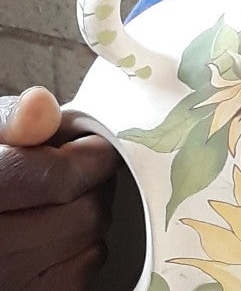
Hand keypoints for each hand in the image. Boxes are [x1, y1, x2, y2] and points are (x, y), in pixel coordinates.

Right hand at [0, 86, 119, 290]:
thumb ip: (13, 121)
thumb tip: (40, 105)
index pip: (60, 178)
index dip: (91, 155)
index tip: (95, 145)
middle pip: (85, 212)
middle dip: (92, 185)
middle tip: (78, 171)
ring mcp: (8, 281)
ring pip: (89, 242)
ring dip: (88, 215)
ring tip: (63, 200)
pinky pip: (81, 274)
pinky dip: (81, 252)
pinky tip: (56, 235)